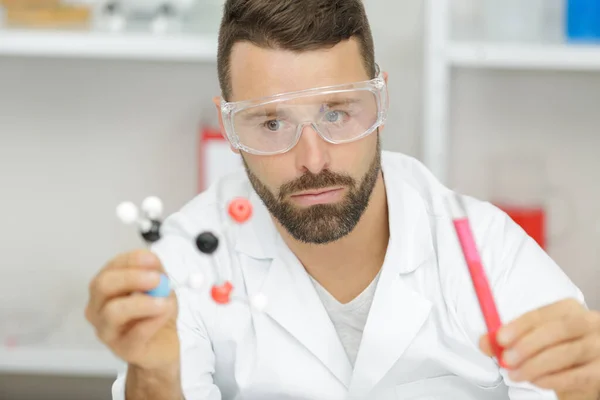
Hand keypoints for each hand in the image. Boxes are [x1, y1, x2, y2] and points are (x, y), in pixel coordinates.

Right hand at [85, 250, 179, 369]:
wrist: (163, 344)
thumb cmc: (156, 312)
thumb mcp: (159, 285)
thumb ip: (154, 271)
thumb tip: (151, 260)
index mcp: (105, 288)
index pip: (110, 268)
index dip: (130, 261)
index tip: (152, 259)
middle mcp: (97, 308)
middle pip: (102, 286)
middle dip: (131, 278)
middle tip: (157, 279)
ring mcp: (106, 331)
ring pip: (113, 312)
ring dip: (142, 303)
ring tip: (164, 302)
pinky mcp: (123, 349)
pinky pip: (135, 333)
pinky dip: (154, 321)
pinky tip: (165, 314)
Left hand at [479, 299, 599, 398]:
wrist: (584, 372)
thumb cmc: (556, 351)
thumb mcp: (532, 340)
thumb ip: (508, 339)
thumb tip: (484, 342)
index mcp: (568, 309)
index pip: (542, 314)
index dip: (519, 326)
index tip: (500, 338)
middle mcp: (589, 323)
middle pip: (558, 330)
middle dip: (527, 345)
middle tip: (506, 359)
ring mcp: (599, 346)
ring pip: (566, 353)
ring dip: (536, 365)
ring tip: (515, 374)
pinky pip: (577, 375)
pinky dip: (553, 379)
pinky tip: (536, 382)